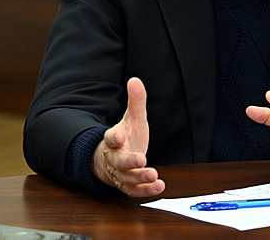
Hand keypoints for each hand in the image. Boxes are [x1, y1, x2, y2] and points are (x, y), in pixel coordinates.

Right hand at [92, 77, 165, 196]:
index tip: (119, 138)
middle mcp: (115, 158)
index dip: (114, 138)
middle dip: (128, 161)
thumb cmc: (126, 137)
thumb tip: (135, 80)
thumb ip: (136, 101)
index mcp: (114, 139)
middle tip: (140, 160)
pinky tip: (158, 186)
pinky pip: (134, 190)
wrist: (112, 159)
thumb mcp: (133, 118)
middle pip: (119, 161)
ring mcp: (120, 173)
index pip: (111, 138)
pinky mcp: (127, 185)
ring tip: (153, 175)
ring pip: (127, 177)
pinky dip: (145, 190)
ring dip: (140, 178)